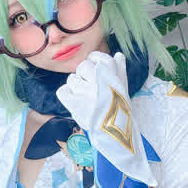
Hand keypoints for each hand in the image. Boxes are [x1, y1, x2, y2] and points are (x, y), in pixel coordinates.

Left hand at [56, 51, 156, 187]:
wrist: (114, 133)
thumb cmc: (120, 109)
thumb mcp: (124, 88)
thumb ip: (120, 70)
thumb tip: (118, 54)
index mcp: (112, 74)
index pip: (96, 57)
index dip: (94, 60)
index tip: (95, 69)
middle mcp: (98, 80)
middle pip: (83, 66)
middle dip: (84, 74)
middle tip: (90, 87)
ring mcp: (85, 92)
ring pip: (72, 79)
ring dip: (76, 87)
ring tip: (85, 98)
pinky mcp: (74, 104)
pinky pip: (63, 91)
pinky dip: (67, 95)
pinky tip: (75, 101)